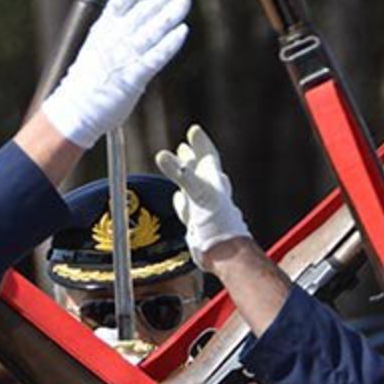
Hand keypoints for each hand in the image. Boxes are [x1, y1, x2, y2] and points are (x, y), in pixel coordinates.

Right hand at [42, 0, 190, 150]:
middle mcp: (114, 40)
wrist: (75, 110)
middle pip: (141, 12)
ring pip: (151, 31)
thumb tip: (138, 0)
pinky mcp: (133, 77)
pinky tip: (182, 31)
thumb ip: (119, 23)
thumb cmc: (88, 79)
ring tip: (184, 0)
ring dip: (169, 15)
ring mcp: (124, 58)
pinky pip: (155, 57)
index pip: (118, 1)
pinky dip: (169, 44)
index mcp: (103, 29)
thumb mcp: (99, 44)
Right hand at [155, 124, 248, 266]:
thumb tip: (161, 155)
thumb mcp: (197, 191)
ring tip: (179, 169)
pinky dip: (182, 200)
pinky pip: (187, 207)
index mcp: (213, 180)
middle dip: (191, 158)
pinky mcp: (196, 222)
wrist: (222, 252)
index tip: (194, 131)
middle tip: (183, 147)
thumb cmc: (216, 220)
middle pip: (200, 169)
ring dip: (185, 177)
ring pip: (192, 187)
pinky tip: (178, 199)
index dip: (201, 143)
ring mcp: (203, 208)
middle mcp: (210, 192)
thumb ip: (180, 173)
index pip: (208, 156)